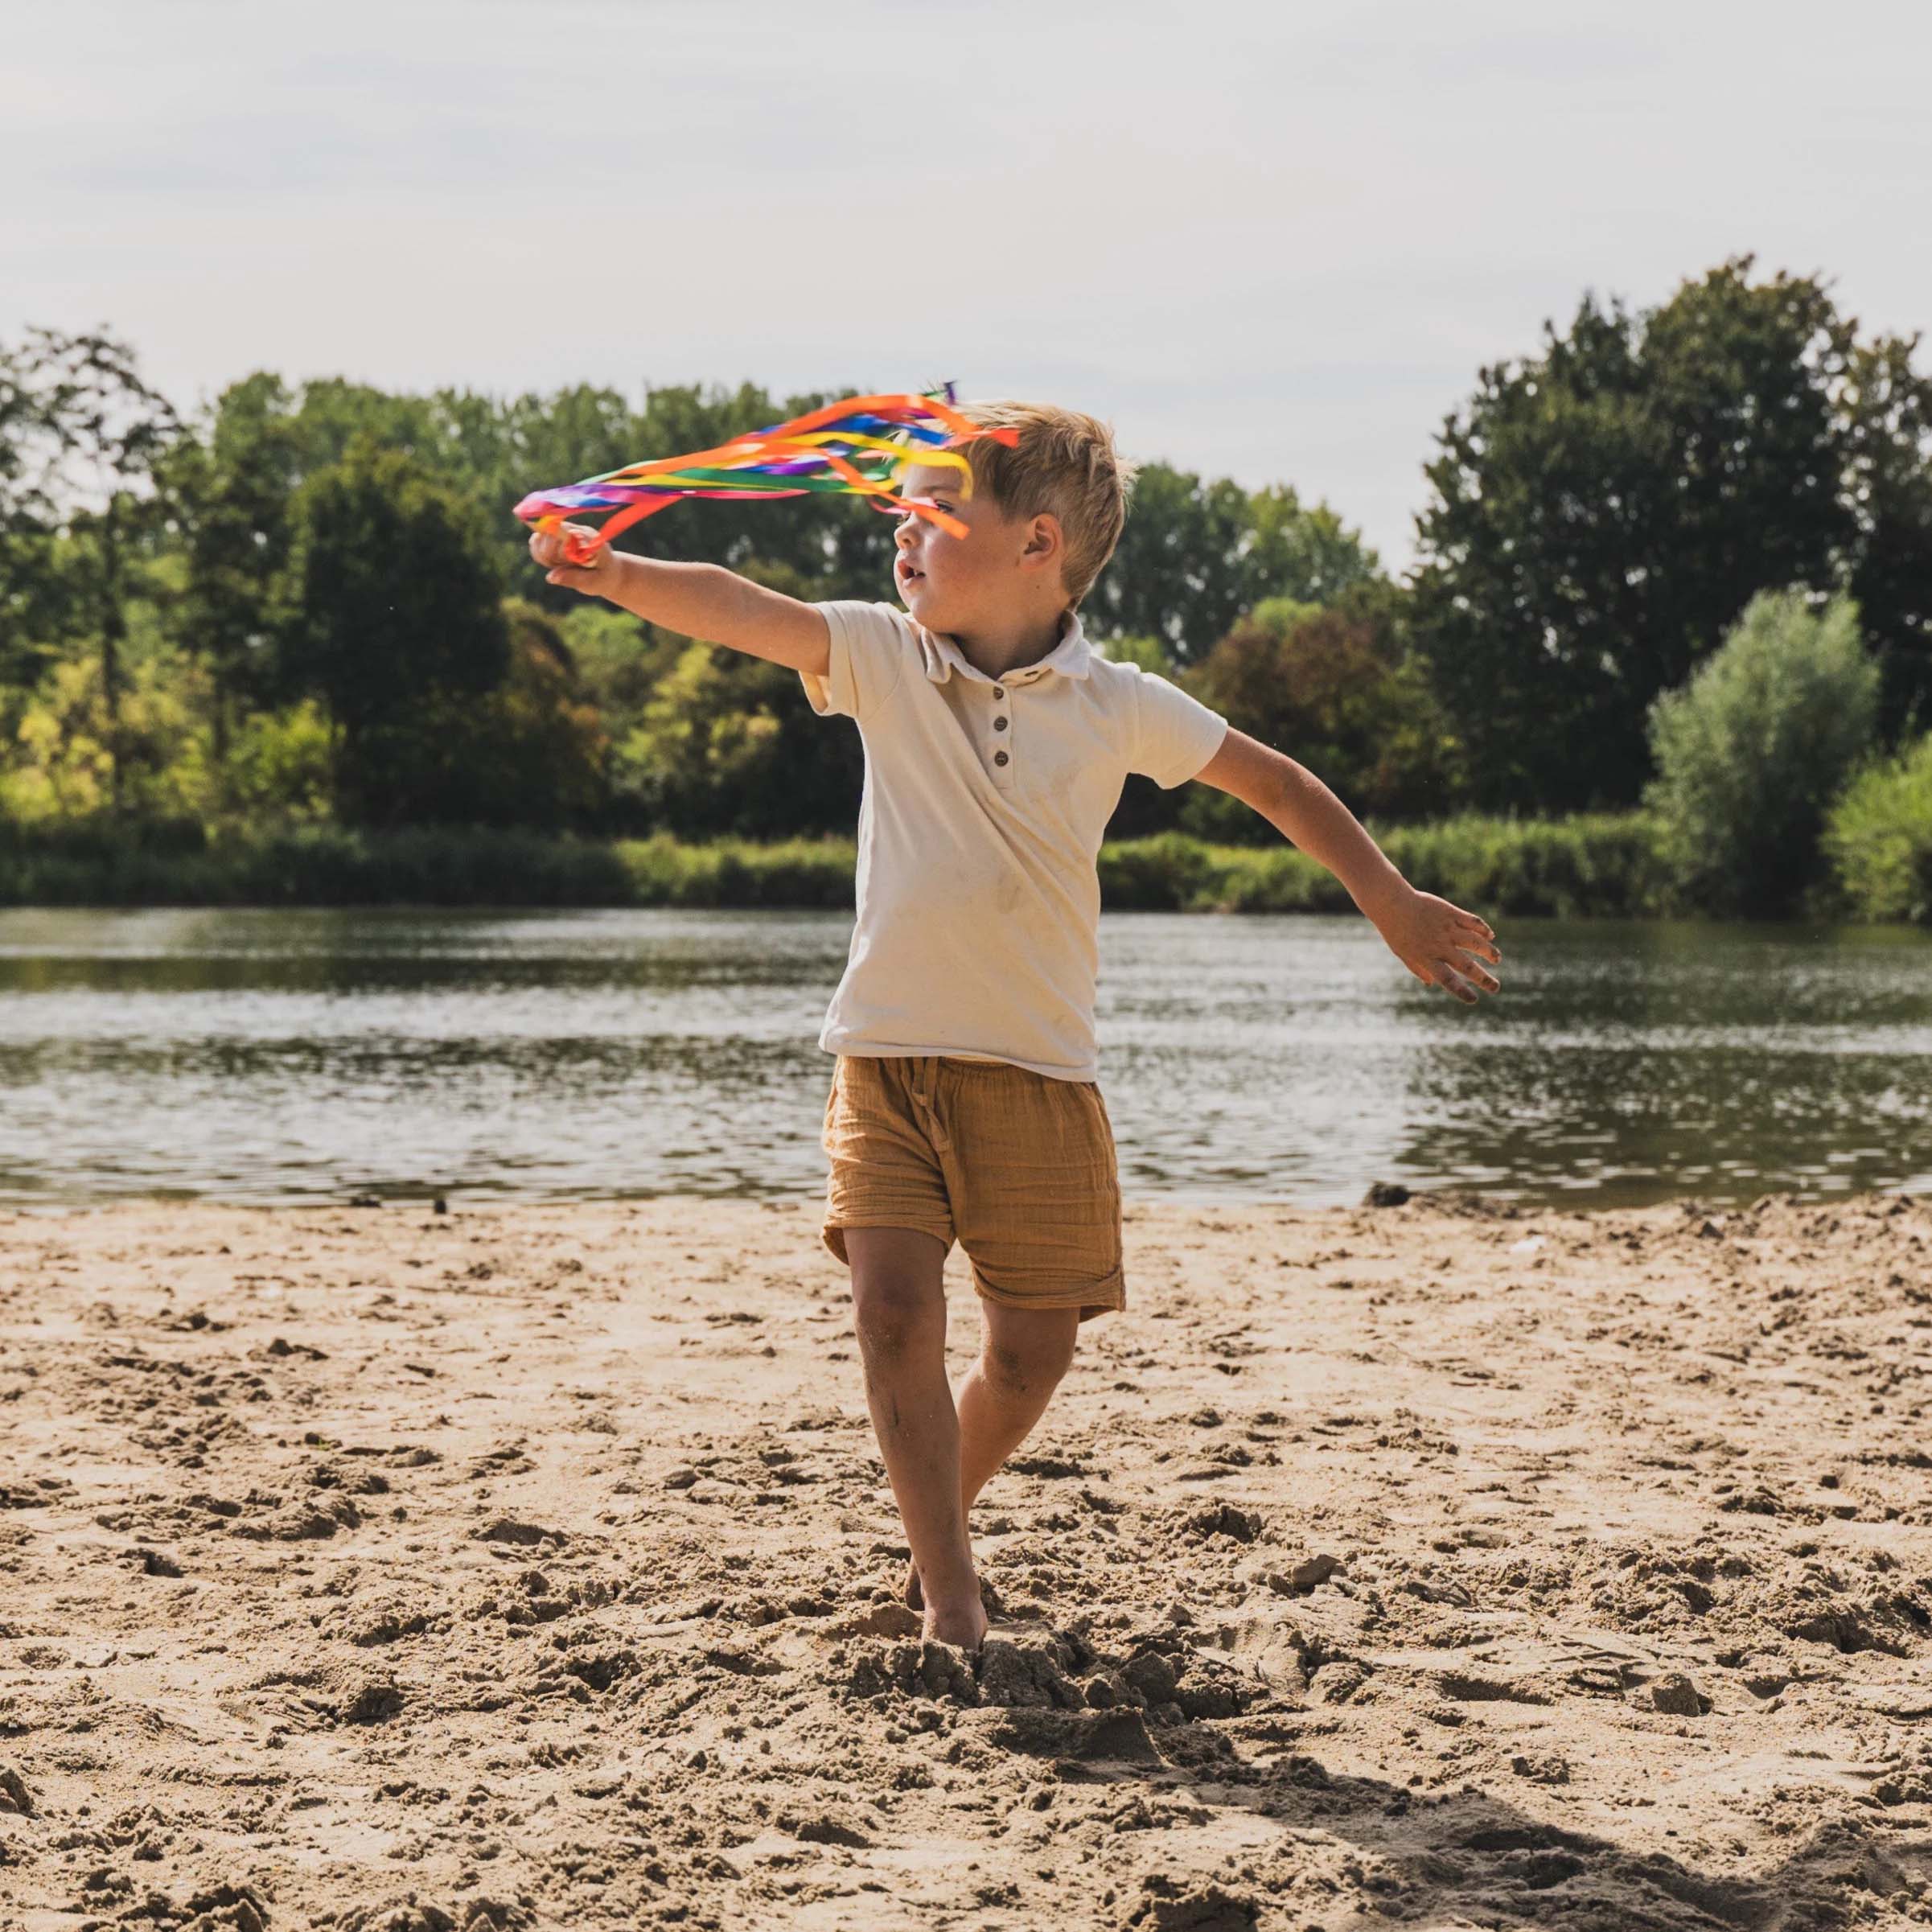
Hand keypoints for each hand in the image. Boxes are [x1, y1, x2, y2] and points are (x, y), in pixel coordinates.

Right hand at [529, 521, 617, 596]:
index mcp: (589, 537)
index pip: (564, 533)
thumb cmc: (604, 577)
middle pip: (548, 535)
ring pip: (539, 539)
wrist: (609, 571)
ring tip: (561, 565)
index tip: (564, 564)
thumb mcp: (594, 582)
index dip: (559, 550)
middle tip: (565, 567)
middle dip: (551, 556)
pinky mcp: (554, 537)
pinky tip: (552, 563)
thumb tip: (550, 577)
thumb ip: (575, 579)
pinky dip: (539, 555)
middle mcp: (575, 529)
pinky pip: (536, 542)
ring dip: (545, 557)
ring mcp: (563, 531)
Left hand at [1373, 887, 1501, 1004]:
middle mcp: (1439, 945)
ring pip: (1476, 942)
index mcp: (1426, 958)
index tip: (1473, 1000)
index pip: (1447, 979)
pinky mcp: (1451, 913)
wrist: (1392, 903)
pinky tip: (1490, 936)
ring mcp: (1447, 928)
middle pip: (1466, 965)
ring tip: (1496, 959)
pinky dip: (1484, 929)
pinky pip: (1473, 922)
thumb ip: (1417, 968)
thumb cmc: (1395, 930)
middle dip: (1483, 979)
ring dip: (1489, 952)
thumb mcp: (1402, 953)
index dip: (1461, 991)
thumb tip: (1430, 984)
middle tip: (1495, 988)